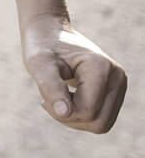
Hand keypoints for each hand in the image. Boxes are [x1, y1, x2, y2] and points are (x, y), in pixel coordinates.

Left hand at [23, 15, 126, 133]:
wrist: (50, 33)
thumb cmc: (42, 47)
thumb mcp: (38, 64)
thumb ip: (50, 87)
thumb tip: (65, 113)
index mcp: (100, 67)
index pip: (87, 110)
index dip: (61, 111)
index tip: (43, 98)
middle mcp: (117, 76)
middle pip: (99, 122)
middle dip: (70, 118)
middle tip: (49, 100)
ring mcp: (120, 84)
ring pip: (102, 124)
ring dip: (75, 119)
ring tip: (58, 99)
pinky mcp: (116, 91)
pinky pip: (102, 119)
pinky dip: (81, 116)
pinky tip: (67, 99)